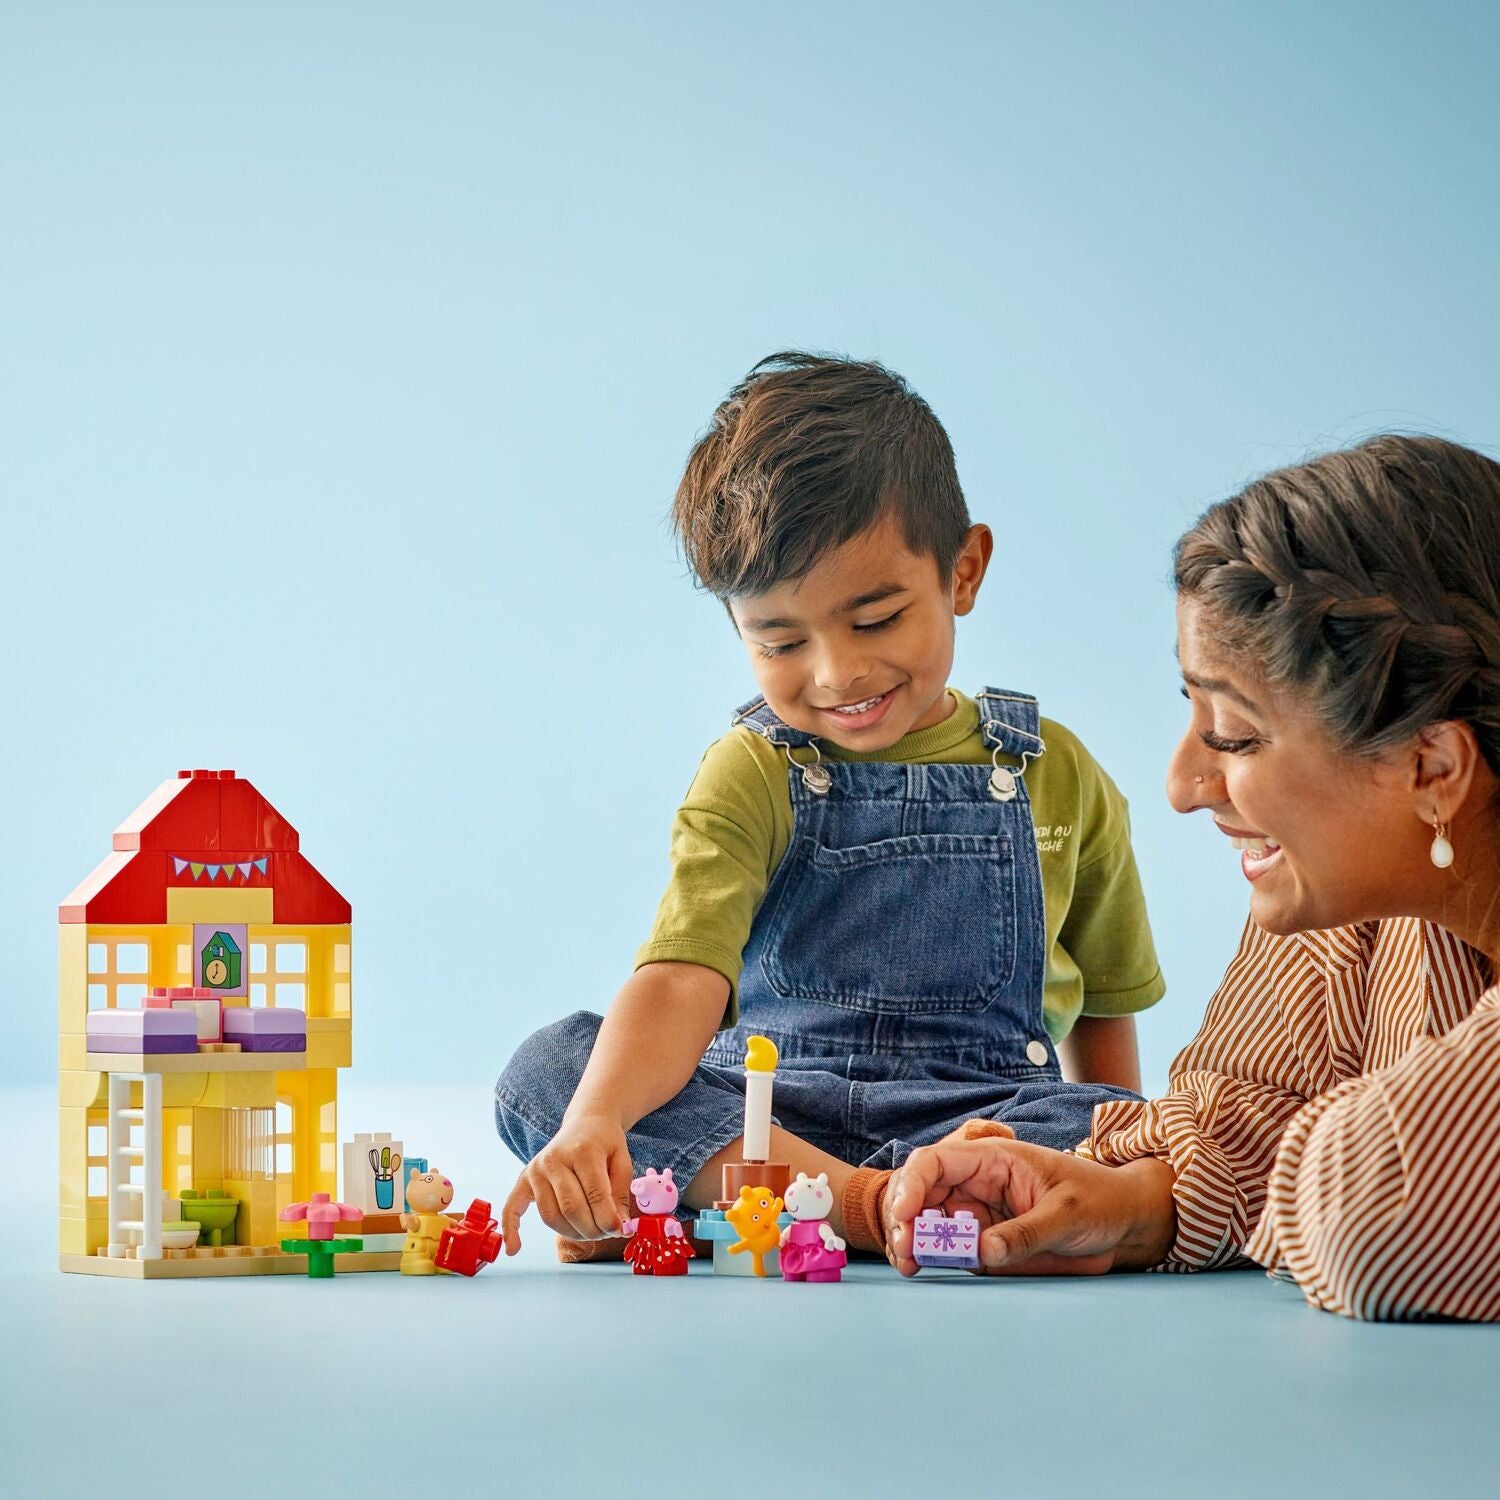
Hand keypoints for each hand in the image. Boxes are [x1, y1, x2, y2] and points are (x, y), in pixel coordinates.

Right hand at [501, 1112, 634, 1252]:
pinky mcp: (524, 1178)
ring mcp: (536, 1169)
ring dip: (572, 1233)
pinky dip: (511, 1229)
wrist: (586, 1122)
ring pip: (550, 1216)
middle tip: (607, 1233)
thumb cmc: (605, 1143)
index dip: (608, 1218)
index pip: (594, 1194)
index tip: (619, 1230)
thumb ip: (620, 1195)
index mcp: (582, 1151)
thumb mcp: (622, 1161)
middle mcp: (554, 1159)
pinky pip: (512, 1207)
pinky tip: (513, 1250)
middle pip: (571, 1209)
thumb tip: (619, 1228)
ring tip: (589, 1232)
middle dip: (592, 1229)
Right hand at [883, 1138, 1175, 1276]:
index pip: (937, 1162)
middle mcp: (976, 1183)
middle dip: (904, 1219)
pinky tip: (920, 1268)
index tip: (904, 1218)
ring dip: (910, 1239)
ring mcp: (977, 1212)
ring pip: (926, 1220)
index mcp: (992, 1159)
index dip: (912, 1186)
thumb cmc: (1099, 1202)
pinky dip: (927, 1256)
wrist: (1122, 1222)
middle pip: (921, 1192)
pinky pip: (946, 1246)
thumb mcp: (1068, 1214)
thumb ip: (1027, 1233)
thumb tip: (983, 1251)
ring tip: (910, 1265)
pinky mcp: (982, 1239)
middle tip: (906, 1254)